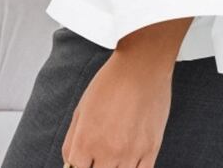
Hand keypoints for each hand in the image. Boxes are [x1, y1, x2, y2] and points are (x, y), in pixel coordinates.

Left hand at [61, 18, 192, 167]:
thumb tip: (71, 164)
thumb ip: (72, 141)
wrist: (142, 64)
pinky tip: (130, 160)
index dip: (80, 165)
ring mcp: (130, 152)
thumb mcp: (81, 109)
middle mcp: (106, 151)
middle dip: (96, 165)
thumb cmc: (111, 82)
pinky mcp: (151, 149)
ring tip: (116, 150)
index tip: (87, 158)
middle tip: (103, 151)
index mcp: (85, 141)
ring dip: (115, 167)